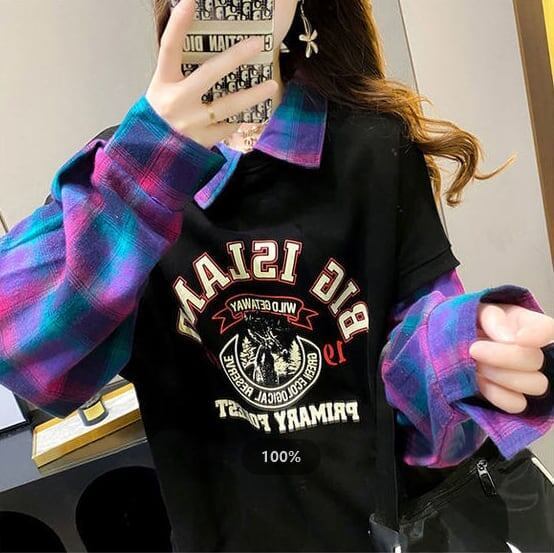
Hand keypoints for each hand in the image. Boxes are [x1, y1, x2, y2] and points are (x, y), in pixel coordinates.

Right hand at [145, 0, 277, 147]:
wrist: (153, 157)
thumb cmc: (160, 117)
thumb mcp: (162, 91)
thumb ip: (179, 73)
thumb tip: (205, 49)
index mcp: (163, 83)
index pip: (169, 49)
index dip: (178, 25)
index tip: (191, 2)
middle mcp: (177, 101)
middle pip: (209, 74)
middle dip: (235, 57)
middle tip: (257, 44)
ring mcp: (192, 122)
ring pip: (228, 106)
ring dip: (252, 95)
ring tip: (272, 85)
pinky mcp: (203, 140)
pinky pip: (228, 126)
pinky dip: (237, 119)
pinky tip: (245, 114)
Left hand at [469, 303, 553, 412]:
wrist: (447, 346)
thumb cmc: (465, 324)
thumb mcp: (474, 311)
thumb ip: (491, 316)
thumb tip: (509, 337)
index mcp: (524, 324)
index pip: (547, 328)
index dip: (539, 335)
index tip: (520, 338)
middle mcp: (531, 351)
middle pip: (536, 360)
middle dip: (501, 356)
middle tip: (473, 349)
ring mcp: (525, 378)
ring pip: (535, 384)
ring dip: (500, 375)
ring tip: (475, 365)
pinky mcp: (513, 399)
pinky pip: (518, 404)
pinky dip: (496, 395)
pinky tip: (478, 381)